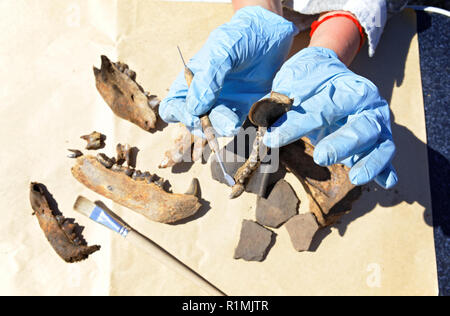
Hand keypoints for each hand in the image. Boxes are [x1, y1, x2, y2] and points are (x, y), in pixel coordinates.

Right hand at [159, 6, 297, 136]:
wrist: (271, 34)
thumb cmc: (240, 37)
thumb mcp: (221, 50)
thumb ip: (208, 77)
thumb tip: (195, 109)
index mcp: (190, 81)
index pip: (173, 107)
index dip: (180, 114)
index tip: (195, 114)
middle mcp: (203, 95)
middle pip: (192, 122)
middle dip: (202, 127)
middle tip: (215, 122)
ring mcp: (223, 103)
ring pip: (213, 127)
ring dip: (220, 129)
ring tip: (231, 123)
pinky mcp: (243, 108)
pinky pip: (234, 124)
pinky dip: (236, 127)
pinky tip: (241, 121)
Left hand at [264, 47, 397, 187]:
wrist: (331, 71)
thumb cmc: (311, 80)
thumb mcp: (294, 81)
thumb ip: (280, 99)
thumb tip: (261, 117)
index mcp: (349, 88)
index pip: (323, 109)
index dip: (296, 125)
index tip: (272, 139)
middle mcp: (368, 106)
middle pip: (362, 127)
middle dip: (343, 143)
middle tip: (321, 157)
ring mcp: (377, 125)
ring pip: (381, 145)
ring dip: (370, 162)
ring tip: (356, 178)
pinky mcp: (379, 142)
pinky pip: (386, 158)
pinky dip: (385, 170)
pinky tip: (385, 183)